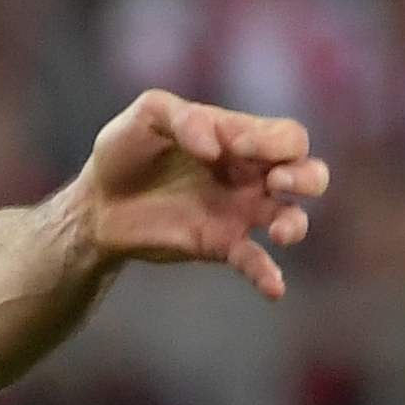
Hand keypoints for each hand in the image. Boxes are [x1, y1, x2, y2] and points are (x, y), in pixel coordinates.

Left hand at [68, 89, 326, 300]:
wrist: (96, 202)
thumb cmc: (125, 152)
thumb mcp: (147, 116)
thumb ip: (183, 116)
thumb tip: (214, 147)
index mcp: (241, 138)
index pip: (286, 136)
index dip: (272, 140)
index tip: (233, 146)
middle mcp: (250, 175)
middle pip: (308, 173)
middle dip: (306, 176)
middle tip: (277, 179)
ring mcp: (238, 212)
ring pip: (291, 217)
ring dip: (294, 224)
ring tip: (278, 231)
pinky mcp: (219, 244)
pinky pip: (254, 261)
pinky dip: (267, 275)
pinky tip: (274, 288)